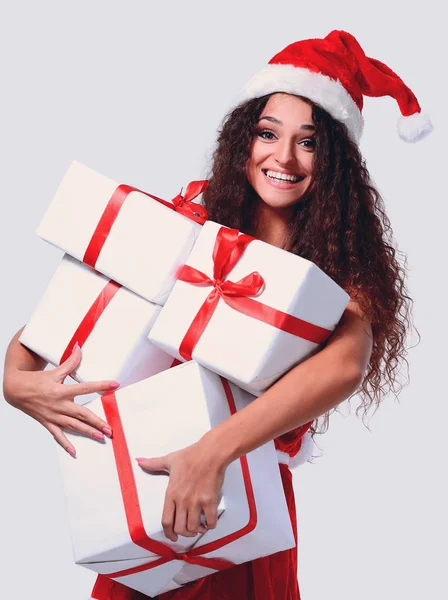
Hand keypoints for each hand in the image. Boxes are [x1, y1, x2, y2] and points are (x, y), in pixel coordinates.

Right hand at [3, 343, 119, 455]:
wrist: (15, 390)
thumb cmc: (36, 380)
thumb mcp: (54, 371)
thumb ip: (70, 362)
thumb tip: (79, 347)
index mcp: (61, 390)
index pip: (85, 388)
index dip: (100, 386)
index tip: (114, 385)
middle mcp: (58, 405)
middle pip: (81, 414)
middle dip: (97, 422)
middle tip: (110, 428)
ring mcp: (53, 416)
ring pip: (73, 426)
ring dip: (87, 432)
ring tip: (101, 438)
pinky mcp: (47, 423)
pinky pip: (57, 435)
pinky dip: (66, 444)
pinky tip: (74, 452)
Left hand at [136, 440, 226, 541]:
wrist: (211, 452)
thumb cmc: (191, 455)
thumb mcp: (169, 460)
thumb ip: (153, 463)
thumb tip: (139, 461)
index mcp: (171, 493)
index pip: (166, 521)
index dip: (169, 533)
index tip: (173, 537)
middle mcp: (182, 500)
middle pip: (180, 528)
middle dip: (184, 533)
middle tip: (189, 530)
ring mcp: (196, 502)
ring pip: (193, 528)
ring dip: (197, 530)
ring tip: (199, 526)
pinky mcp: (210, 501)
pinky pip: (210, 522)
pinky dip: (210, 525)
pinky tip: (209, 521)